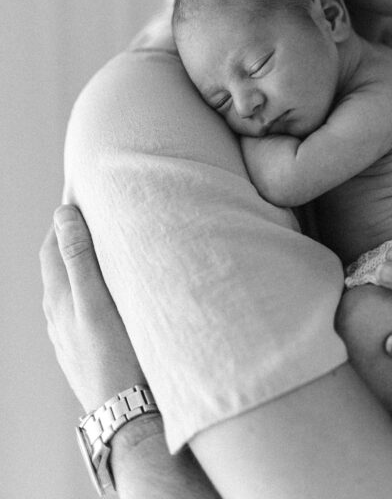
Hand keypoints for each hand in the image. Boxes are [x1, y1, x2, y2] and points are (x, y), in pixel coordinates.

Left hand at [40, 204, 144, 411]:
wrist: (123, 410)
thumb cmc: (113, 355)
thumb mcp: (95, 300)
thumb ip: (79, 257)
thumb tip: (62, 215)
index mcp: (57, 297)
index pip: (51, 246)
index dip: (63, 221)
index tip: (81, 198)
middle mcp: (56, 314)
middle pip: (57, 265)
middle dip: (71, 238)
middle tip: (95, 215)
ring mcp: (68, 333)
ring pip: (69, 287)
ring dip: (82, 263)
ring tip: (105, 246)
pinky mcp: (83, 346)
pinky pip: (80, 306)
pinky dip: (90, 287)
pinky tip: (109, 289)